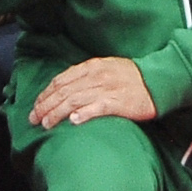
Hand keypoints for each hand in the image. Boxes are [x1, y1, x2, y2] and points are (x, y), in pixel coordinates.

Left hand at [29, 57, 158, 129]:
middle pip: (64, 91)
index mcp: (91, 67)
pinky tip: (74, 121)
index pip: (61, 80)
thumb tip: (65, 89)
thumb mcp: (106, 68)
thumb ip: (86, 76)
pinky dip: (84, 114)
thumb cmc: (131, 77)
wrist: (157, 80)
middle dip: (45, 105)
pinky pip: (97, 108)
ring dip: (57, 112)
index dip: (45, 94)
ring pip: (75, 100)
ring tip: (46, 123)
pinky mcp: (118, 102)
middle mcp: (96, 76)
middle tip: (33, 119)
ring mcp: (106, 89)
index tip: (35, 106)